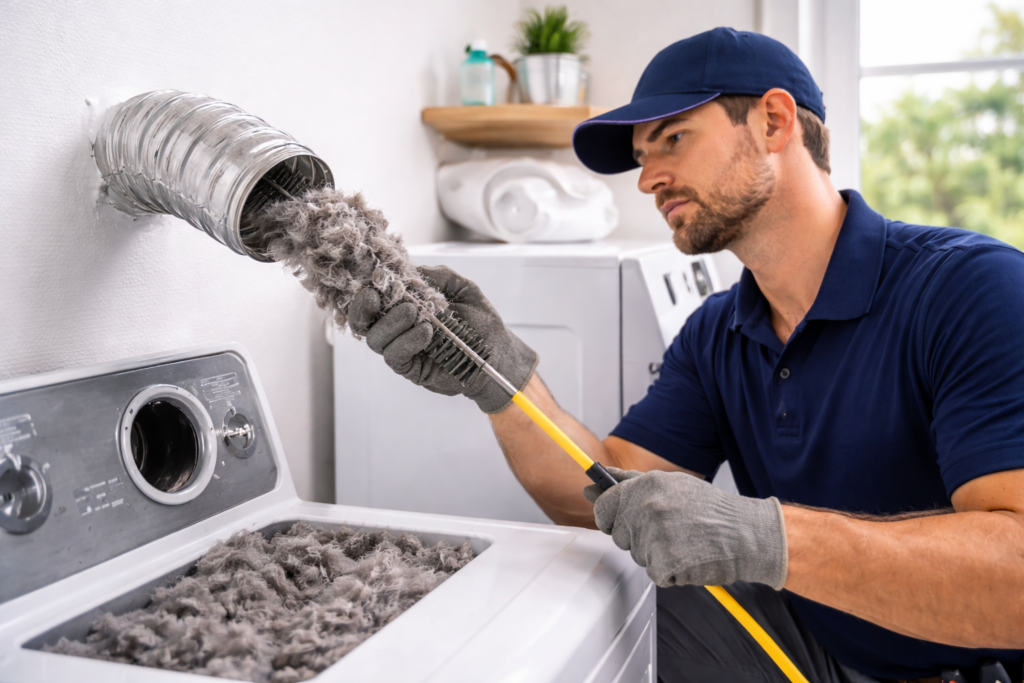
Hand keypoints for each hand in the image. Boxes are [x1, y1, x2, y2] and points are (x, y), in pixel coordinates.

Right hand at [349, 265, 537, 413]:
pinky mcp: (411, 369)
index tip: (374, 278)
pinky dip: (406, 341)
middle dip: (363, 307)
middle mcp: (397, 329)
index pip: (372, 299)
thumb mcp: (464, 289)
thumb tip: (413, 269)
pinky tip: (425, 331)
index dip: (365, 289)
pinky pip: (395, 357)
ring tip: (414, 312)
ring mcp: (402, 350)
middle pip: (362, 321)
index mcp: (403, 307)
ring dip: (391, 323)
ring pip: (375, 339)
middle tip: (377, 296)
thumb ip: (440, 276)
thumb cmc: (480, 322)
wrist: (499, 353)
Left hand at [584, 467, 787, 588]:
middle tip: (668, 531)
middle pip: (619, 535)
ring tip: (683, 541)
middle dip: (637, 537)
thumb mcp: (671, 483)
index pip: (604, 507)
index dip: (610, 518)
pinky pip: (654, 573)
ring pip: (637, 555)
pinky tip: (688, 556)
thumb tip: (598, 481)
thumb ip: (631, 481)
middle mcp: (646, 508)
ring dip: (655, 554)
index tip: (619, 521)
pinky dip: (669, 571)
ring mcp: (654, 537)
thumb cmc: (710, 509)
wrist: (745, 534)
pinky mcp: (664, 563)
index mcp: (646, 486)